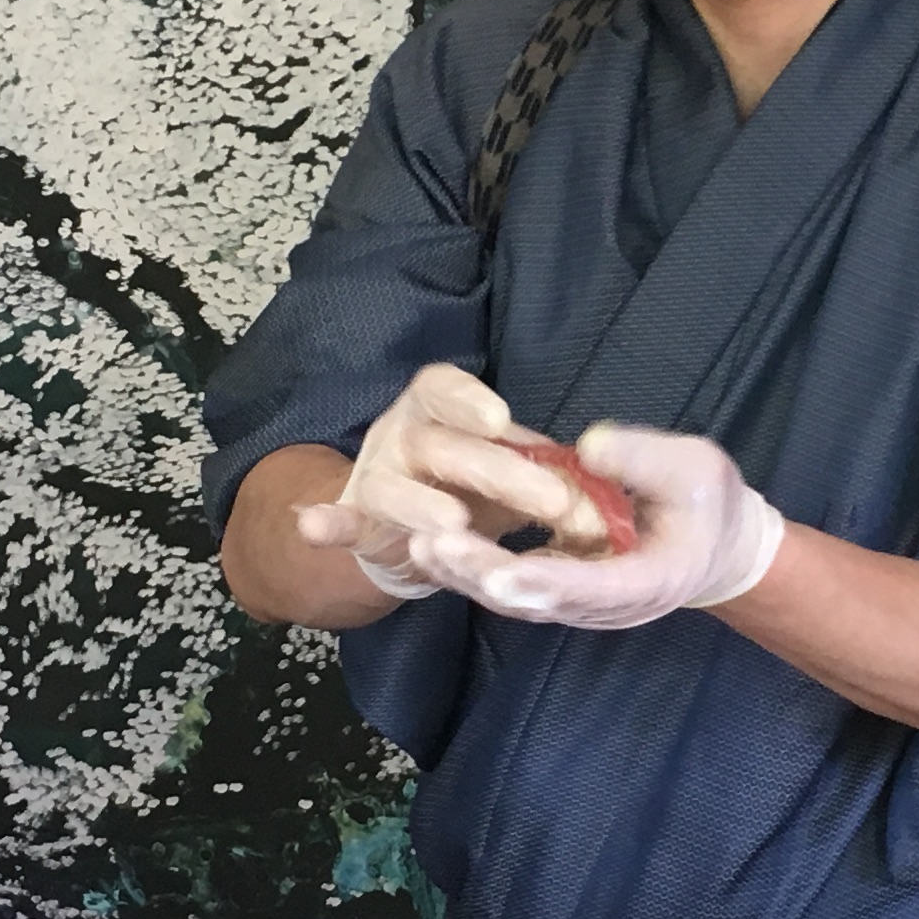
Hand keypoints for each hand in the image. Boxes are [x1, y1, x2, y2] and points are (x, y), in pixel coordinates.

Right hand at [289, 364, 579, 602]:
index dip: (469, 402)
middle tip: (551, 501)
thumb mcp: (503, 461)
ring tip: (456, 523)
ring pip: (394, 488)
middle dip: (496, 473)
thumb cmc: (470, 480)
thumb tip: (604, 495)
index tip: (502, 421)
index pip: (445, 390)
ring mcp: (375, 478)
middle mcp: (402, 434)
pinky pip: (342, 522)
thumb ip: (542, 469)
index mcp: (436, 407)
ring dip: (422, 505)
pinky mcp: (359, 522)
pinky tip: (314, 527)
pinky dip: (327, 525)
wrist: (413, 522)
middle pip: (442, 447)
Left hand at [408, 424, 785, 631]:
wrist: (715, 546)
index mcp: (648, 581)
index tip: (498, 573)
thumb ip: (646, 460)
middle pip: (538, 601)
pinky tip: (433, 545)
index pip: (590, 589)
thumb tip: (590, 445)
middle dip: (484, 577)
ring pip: (517, 599)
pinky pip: (513, 588)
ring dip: (468, 576)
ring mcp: (580, 603)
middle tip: (434, 547)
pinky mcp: (561, 589)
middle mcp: (606, 605)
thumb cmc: (709, 504)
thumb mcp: (695, 469)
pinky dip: (474, 572)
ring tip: (420, 545)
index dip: (544, 582)